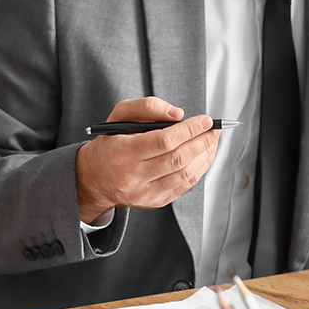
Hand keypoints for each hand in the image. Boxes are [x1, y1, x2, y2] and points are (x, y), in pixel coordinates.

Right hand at [75, 96, 220, 222]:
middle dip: (202, 141)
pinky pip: (184, 186)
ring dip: (205, 155)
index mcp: (123, 153)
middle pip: (178, 159)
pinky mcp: (155, 201)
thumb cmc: (110, 142)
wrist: (94, 178)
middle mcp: (133, 177)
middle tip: (215, 129)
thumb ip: (147, 107)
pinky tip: (205, 155)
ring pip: (184, 174)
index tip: (206, 120)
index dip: (189, 130)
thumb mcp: (120, 115)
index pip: (164, 141)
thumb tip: (178, 114)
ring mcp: (145, 193)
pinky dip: (199, 169)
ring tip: (213, 140)